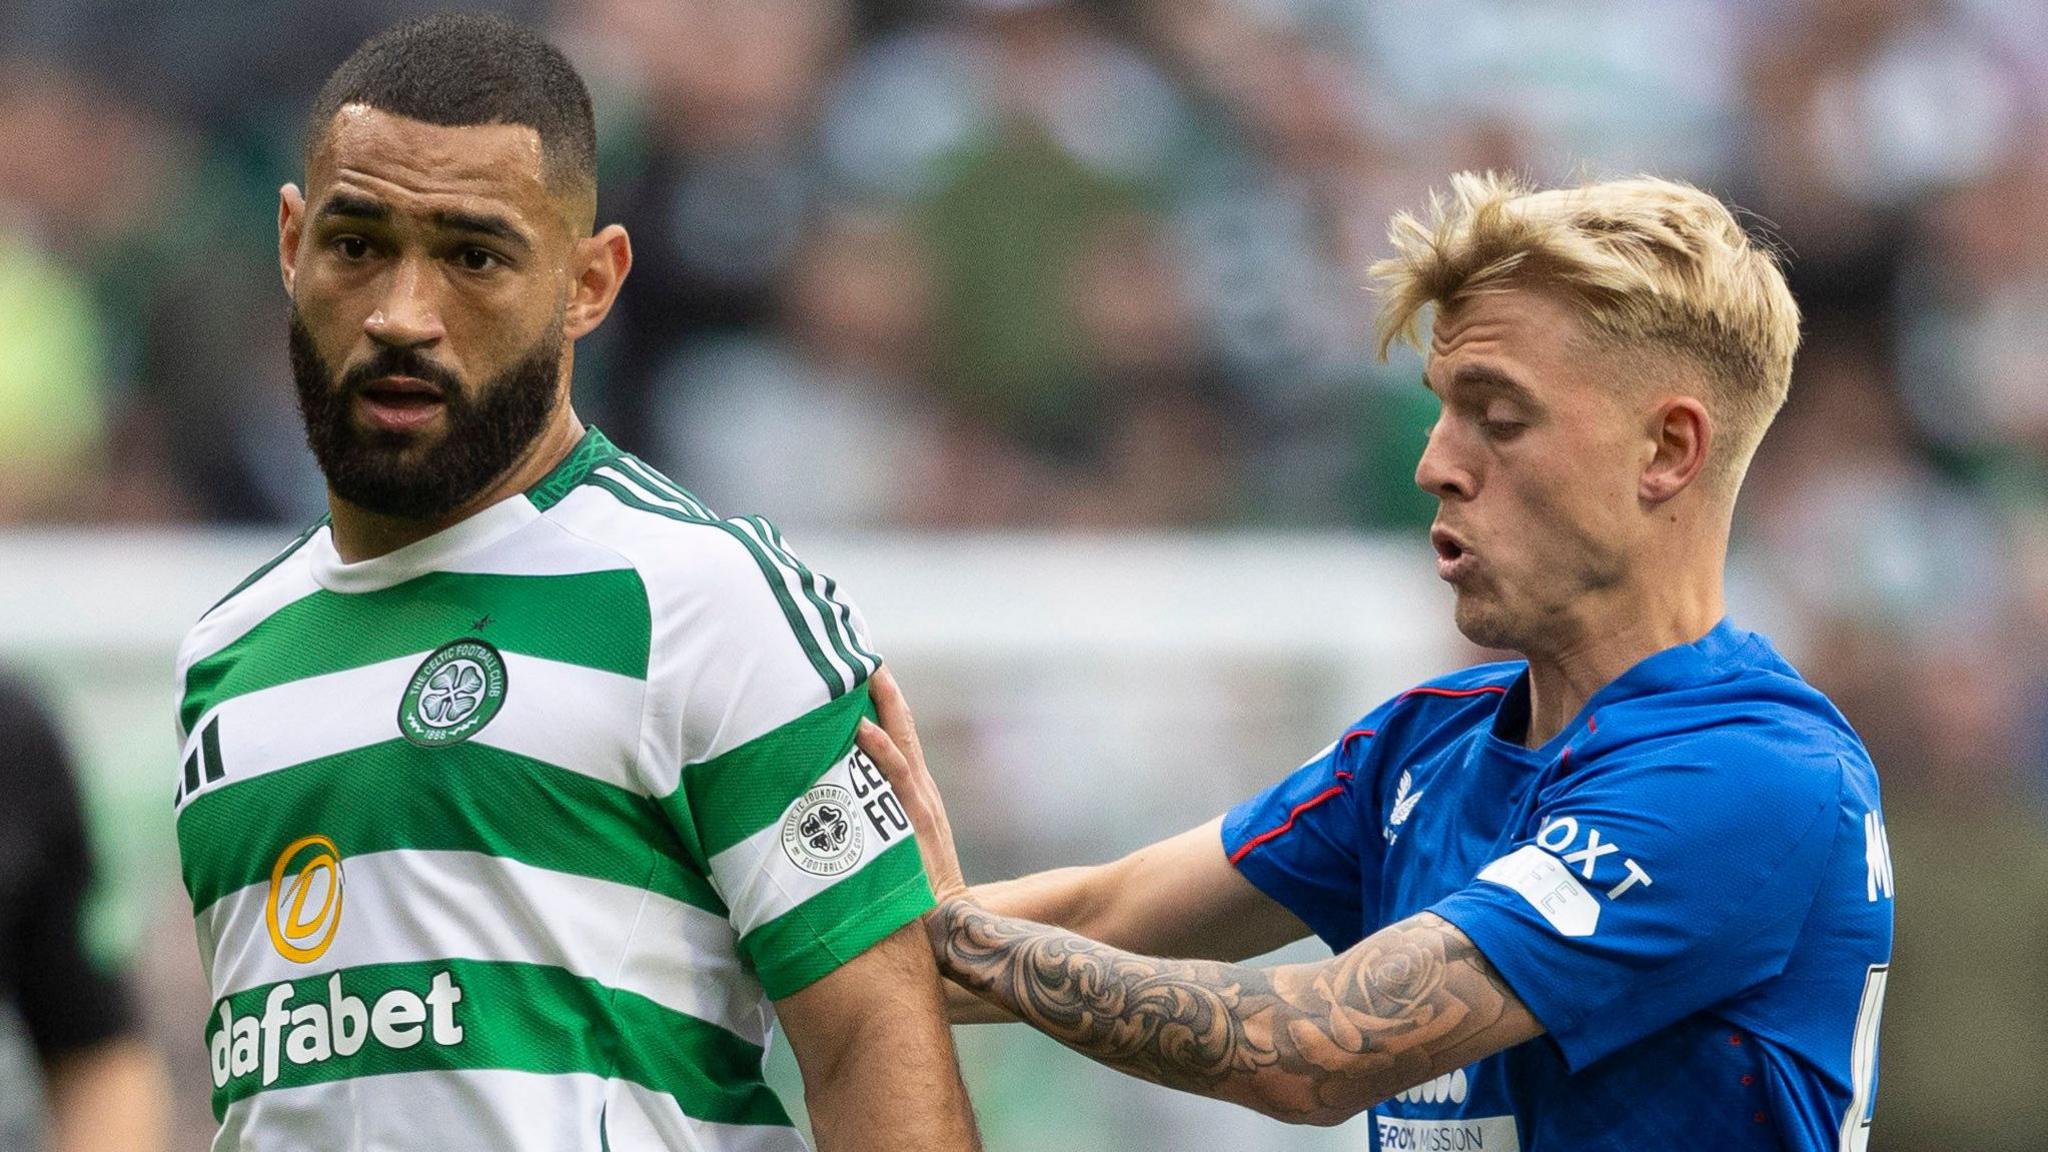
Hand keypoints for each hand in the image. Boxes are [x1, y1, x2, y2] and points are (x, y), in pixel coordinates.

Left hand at [857, 666, 968, 904]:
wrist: (944, 923)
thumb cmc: (909, 890)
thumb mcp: (887, 844)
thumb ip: (865, 820)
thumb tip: (823, 802)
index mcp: (913, 790)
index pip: (896, 732)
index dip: (881, 699)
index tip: (859, 668)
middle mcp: (918, 788)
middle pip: (900, 723)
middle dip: (881, 686)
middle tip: (859, 651)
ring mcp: (918, 802)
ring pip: (898, 740)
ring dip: (880, 704)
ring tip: (859, 671)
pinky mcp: (915, 820)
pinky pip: (896, 777)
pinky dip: (880, 749)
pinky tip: (862, 728)